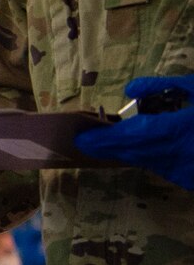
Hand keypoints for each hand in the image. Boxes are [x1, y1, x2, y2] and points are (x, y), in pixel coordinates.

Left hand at [75, 76, 193, 189]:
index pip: (131, 135)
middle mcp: (177, 152)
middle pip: (131, 152)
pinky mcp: (187, 178)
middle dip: (105, 147)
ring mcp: (182, 169)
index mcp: (178, 127)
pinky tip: (133, 149)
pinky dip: (144, 157)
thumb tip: (129, 90)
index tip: (81, 138)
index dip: (104, 138)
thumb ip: (160, 86)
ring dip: (121, 153)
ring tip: (99, 145)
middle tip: (81, 142)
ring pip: (143, 161)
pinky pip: (158, 167)